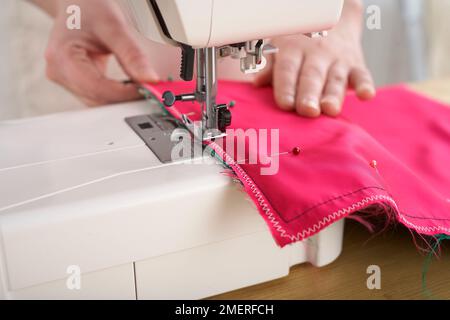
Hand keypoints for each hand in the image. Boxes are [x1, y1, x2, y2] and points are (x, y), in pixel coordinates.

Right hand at [44, 0, 158, 105]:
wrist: (76, 1)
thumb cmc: (88, 7)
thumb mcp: (113, 26)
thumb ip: (132, 55)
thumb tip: (149, 79)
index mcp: (62, 58)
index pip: (97, 88)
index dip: (124, 93)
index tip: (146, 89)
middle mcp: (59, 72)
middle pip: (97, 99)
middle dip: (124, 98)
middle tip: (148, 89)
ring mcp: (65, 79)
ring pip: (97, 101)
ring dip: (120, 98)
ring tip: (140, 86)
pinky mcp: (74, 81)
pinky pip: (97, 95)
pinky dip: (115, 94)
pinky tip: (129, 85)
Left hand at [255, 0, 374, 116]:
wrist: (333, 21)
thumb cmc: (298, 44)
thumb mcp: (280, 49)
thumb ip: (270, 68)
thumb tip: (256, 83)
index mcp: (293, 51)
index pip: (288, 70)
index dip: (286, 87)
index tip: (285, 105)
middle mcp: (316, 54)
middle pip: (311, 76)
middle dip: (309, 94)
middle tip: (307, 111)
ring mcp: (337, 59)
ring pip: (335, 78)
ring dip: (333, 94)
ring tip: (330, 109)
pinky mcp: (356, 64)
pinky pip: (362, 74)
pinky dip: (365, 85)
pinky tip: (366, 95)